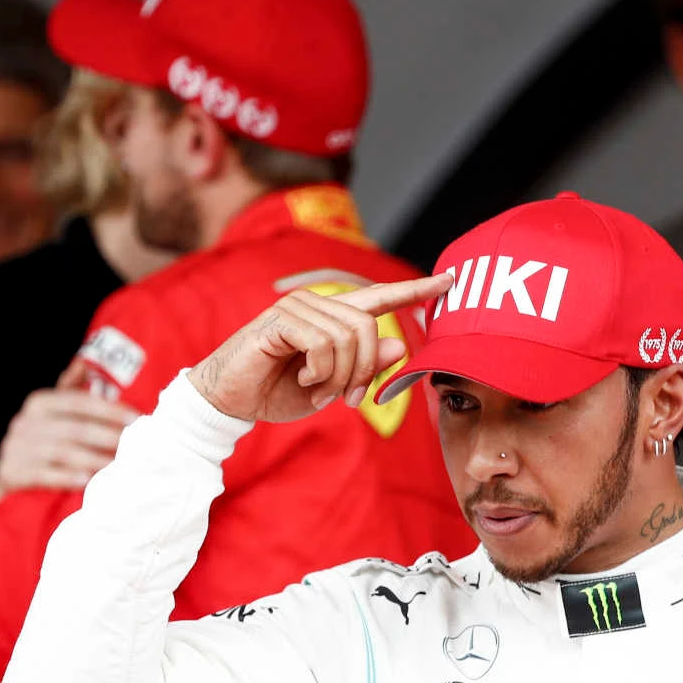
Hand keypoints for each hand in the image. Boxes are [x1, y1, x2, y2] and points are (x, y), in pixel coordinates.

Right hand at [0, 361, 137, 501]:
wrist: (7, 480)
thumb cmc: (41, 443)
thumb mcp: (53, 414)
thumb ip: (71, 390)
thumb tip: (83, 361)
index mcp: (40, 403)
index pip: (79, 402)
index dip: (109, 410)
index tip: (136, 419)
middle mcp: (25, 422)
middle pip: (74, 428)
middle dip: (108, 437)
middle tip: (135, 447)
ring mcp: (15, 448)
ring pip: (62, 452)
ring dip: (94, 460)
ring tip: (119, 466)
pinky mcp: (9, 473)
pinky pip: (42, 474)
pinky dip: (65, 477)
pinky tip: (86, 481)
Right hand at [187, 274, 452, 422]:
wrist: (231, 401)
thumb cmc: (279, 391)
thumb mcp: (333, 386)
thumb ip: (366, 366)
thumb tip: (400, 345)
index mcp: (334, 317)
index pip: (381, 297)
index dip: (416, 289)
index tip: (450, 280)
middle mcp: (319, 303)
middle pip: (370, 327)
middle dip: (365, 371)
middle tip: (348, 399)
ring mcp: (299, 306)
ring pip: (349, 338)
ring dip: (339, 377)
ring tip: (318, 391)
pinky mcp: (280, 319)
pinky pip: (323, 344)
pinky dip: (319, 372)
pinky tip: (301, 378)